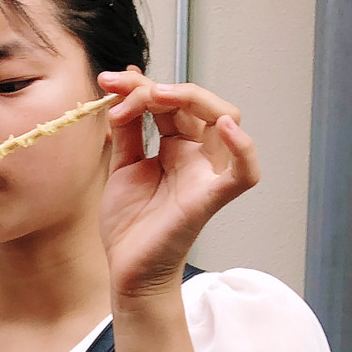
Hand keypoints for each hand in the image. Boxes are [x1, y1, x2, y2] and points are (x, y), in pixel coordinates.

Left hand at [97, 69, 260, 297]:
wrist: (127, 268)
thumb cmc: (129, 224)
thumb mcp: (123, 165)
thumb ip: (128, 128)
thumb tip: (128, 84)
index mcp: (177, 145)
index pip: (171, 101)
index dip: (141, 86)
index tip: (108, 83)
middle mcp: (197, 154)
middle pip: (198, 102)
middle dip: (160, 87)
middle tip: (126, 89)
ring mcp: (207, 174)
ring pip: (225, 118)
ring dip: (190, 98)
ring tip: (153, 97)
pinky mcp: (211, 198)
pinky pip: (244, 173)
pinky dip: (243, 149)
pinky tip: (225, 128)